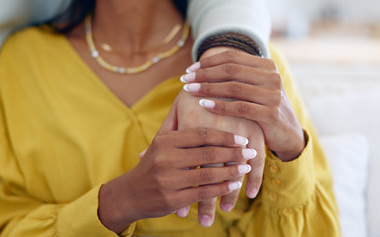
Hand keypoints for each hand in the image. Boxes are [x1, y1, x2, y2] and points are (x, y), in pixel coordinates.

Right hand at [98, 102, 255, 232]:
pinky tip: (233, 185)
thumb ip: (182, 129)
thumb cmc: (154, 164)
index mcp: (165, 141)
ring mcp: (169, 179)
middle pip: (207, 153)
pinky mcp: (172, 199)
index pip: (200, 135)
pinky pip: (204, 192)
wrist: (130, 194)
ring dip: (231, 171)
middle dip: (233, 153)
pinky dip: (221, 188)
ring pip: (208, 173)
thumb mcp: (163, 144)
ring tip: (245, 168)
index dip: (224, 136)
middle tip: (249, 152)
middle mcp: (165, 158)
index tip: (242, 138)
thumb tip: (213, 112)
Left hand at [182, 49, 304, 160]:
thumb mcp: (254, 89)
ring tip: (189, 91)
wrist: (287, 135)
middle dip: (204, 74)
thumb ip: (237, 76)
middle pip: (231, 70)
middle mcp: (272, 77)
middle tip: (185, 80)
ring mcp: (273, 95)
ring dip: (208, 88)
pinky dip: (220, 106)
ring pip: (234, 88)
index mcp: (267, 66)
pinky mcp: (271, 114)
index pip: (232, 57)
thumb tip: (201, 66)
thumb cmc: (262, 110)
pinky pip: (240, 107)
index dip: (208, 62)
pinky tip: (204, 105)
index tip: (189, 70)